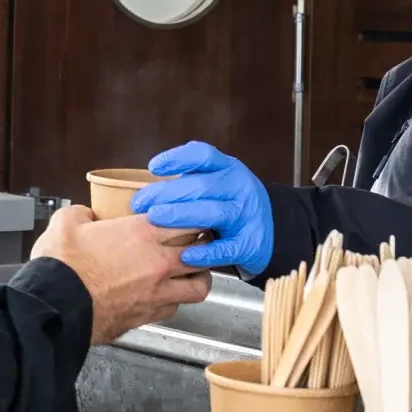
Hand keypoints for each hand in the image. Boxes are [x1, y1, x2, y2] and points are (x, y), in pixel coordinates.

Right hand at [32, 205, 211, 343]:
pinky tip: (163, 295)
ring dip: (198, 277)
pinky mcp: (147, 317)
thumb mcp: (66, 224)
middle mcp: (158, 264)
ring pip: (199, 286)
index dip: (195, 215)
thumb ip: (82, 213)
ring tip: (191, 272)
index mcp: (142, 234)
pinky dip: (173, 300)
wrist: (55, 307)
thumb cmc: (62, 268)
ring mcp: (157, 293)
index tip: (192, 214)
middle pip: (204, 252)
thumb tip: (85, 215)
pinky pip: (174, 307)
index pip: (189, 219)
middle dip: (206, 245)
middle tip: (199, 241)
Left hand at [132, 141, 275, 276]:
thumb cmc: (229, 205)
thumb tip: (145, 192)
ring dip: (181, 215)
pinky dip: (205, 252)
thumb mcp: (217, 185)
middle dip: (168, 193)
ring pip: (213, 212)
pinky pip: (226, 248)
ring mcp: (247, 215)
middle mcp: (240, 188)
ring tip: (155, 218)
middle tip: (140, 203)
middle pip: (202, 186)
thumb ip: (189, 183)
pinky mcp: (250, 243)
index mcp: (229, 169)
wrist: (270, 234)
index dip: (178, 158)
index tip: (153, 167)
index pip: (204, 156)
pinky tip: (185, 255)